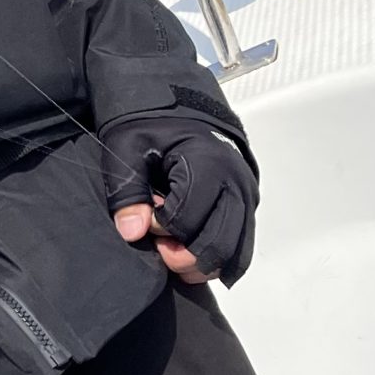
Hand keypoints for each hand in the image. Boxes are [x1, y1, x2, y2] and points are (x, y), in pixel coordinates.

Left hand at [101, 109, 256, 286]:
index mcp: (209, 165)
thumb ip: (126, 190)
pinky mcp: (248, 206)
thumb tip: (132, 232)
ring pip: (235, 254)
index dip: (160, 229)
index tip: (144, 217)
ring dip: (202, 265)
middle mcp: (236, 183)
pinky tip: (190, 253)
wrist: (181, 110)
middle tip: (158, 248)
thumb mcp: (126, 147)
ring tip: (173, 254)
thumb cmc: (154, 125)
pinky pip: (241, 248)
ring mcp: (247, 197)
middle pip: (218, 245)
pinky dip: (217, 260)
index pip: (188, 221)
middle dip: (184, 258)